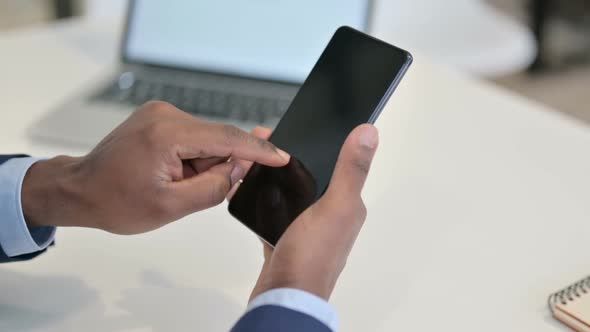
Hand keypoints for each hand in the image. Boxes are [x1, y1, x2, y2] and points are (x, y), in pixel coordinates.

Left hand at [21, 101, 289, 233]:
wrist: (80, 190)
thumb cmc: (116, 201)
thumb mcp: (171, 206)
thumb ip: (213, 187)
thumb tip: (239, 169)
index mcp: (168, 134)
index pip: (227, 138)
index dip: (259, 150)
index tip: (283, 157)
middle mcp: (166, 115)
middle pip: (218, 139)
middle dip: (221, 165)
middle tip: (199, 190)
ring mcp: (161, 114)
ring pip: (206, 140)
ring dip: (204, 164)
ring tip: (176, 186)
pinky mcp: (159, 119)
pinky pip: (193, 138)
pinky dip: (194, 158)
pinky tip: (176, 175)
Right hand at [230, 124, 378, 300]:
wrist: (283, 296)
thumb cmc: (312, 257)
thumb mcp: (335, 207)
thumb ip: (350, 170)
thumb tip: (369, 132)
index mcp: (347, 204)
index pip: (337, 161)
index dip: (318, 140)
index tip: (296, 125)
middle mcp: (330, 214)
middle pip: (310, 173)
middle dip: (288, 155)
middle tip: (263, 141)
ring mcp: (307, 226)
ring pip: (291, 190)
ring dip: (274, 174)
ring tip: (252, 161)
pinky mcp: (286, 236)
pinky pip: (275, 209)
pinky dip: (264, 196)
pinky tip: (251, 188)